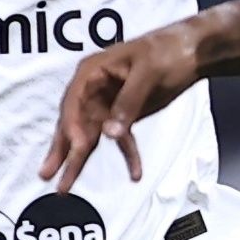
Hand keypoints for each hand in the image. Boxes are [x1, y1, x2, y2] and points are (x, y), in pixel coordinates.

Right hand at [46, 24, 208, 187]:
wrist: (193, 51)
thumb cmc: (167, 51)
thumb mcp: (148, 73)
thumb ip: (129, 103)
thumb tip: (110, 134)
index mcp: (93, 71)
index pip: (73, 102)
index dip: (72, 126)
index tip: (78, 147)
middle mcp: (93, 89)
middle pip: (74, 123)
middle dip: (62, 150)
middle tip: (46, 176)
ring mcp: (107, 104)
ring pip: (90, 136)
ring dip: (80, 160)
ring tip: (63, 188)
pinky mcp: (122, 115)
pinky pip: (119, 140)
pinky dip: (127, 156)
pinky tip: (134, 174)